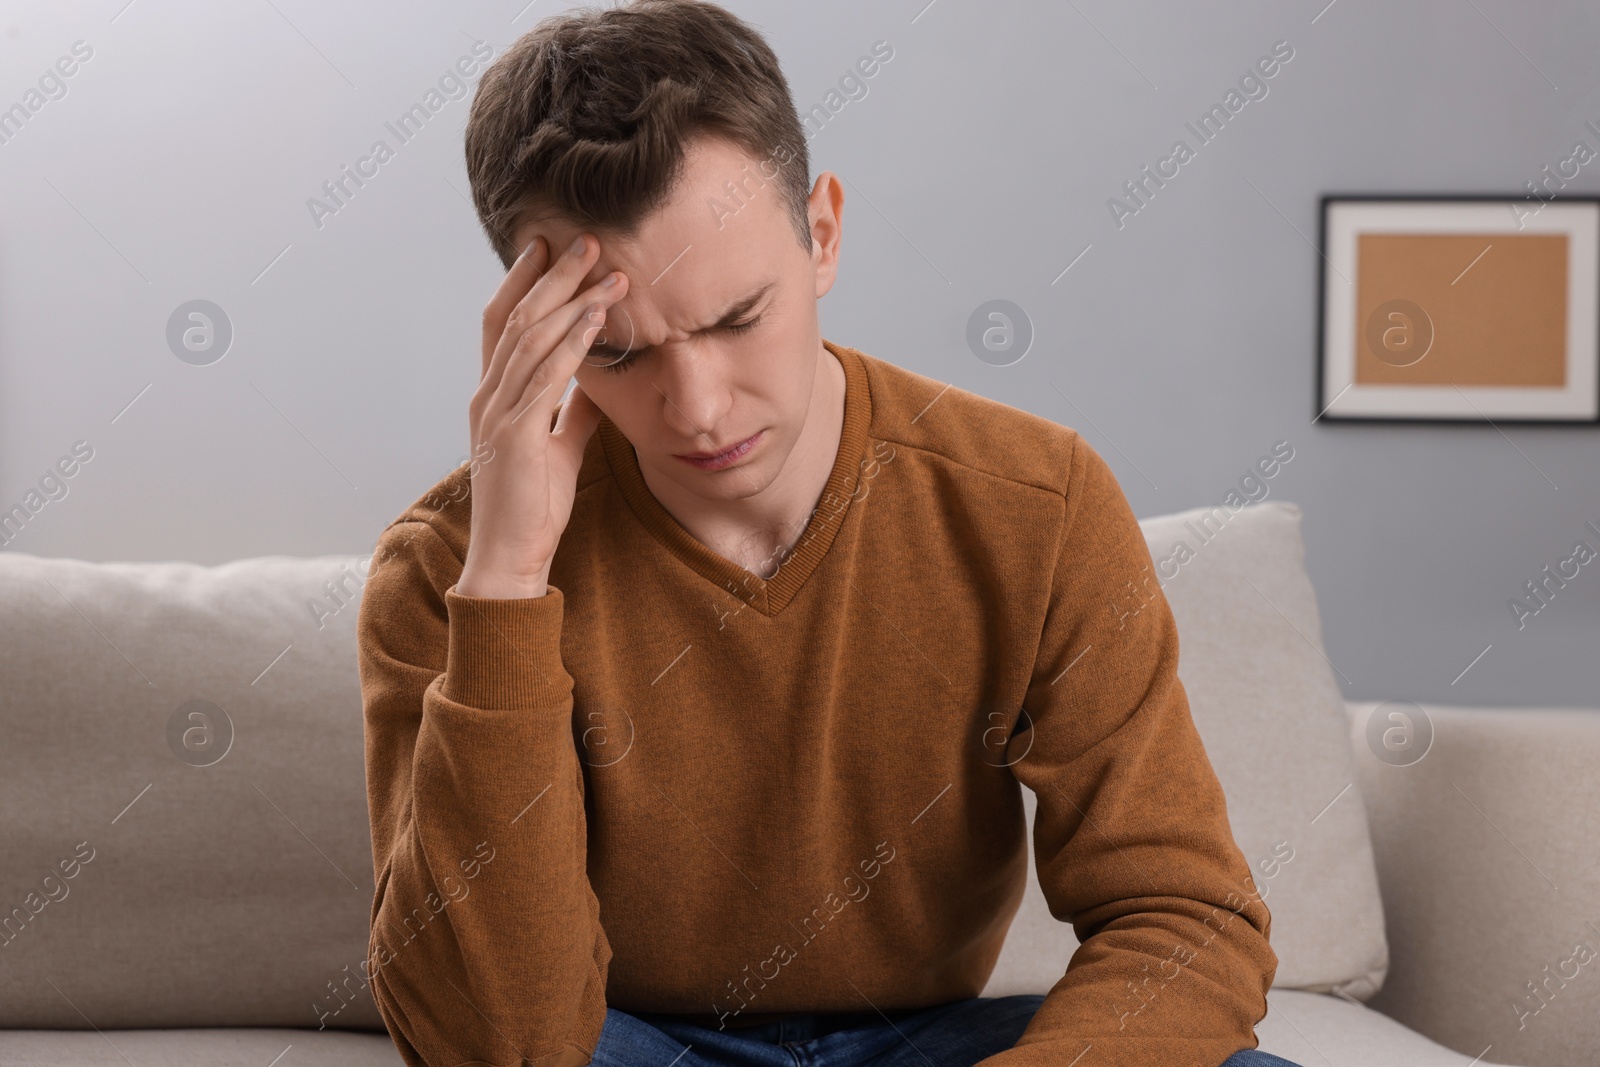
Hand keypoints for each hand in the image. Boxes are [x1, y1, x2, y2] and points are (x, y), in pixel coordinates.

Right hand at [456, 233, 630, 598]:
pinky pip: (544, 376)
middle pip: (517, 318)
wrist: (511, 559)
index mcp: (495, 397)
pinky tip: (595, 319)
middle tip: (586, 240)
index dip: (524, 282)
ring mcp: (497, 414)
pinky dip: (570, 343)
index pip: (503, 324)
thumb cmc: (534, 509)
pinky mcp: (514, 435)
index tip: (551, 248)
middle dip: (552, 276)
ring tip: (606, 270)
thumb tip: (597, 383)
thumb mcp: (559, 448)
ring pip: (531, 339)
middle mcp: (488, 397)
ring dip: (571, 300)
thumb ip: (572, 411)